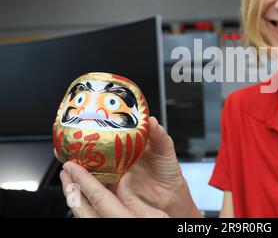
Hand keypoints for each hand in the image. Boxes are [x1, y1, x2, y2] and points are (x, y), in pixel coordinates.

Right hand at [59, 116, 201, 217]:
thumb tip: (152, 121)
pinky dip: (86, 179)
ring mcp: (115, 171)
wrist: (170, 197)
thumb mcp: (165, 149)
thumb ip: (159, 136)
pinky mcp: (113, 187)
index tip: (88, 118)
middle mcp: (120, 155)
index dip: (100, 124)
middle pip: (97, 145)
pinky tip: (80, 175)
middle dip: (82, 141)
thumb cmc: (168, 171)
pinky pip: (96, 182)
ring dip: (80, 160)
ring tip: (71, 155)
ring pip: (92, 163)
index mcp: (131, 142)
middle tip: (72, 137)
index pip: (113, 129)